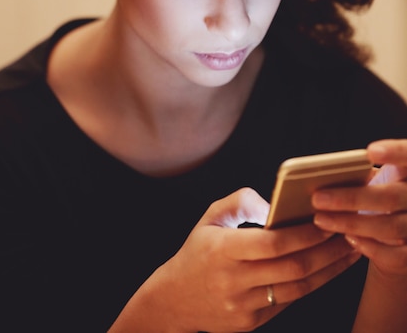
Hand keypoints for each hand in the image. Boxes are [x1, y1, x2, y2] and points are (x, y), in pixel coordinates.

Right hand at [145, 188, 359, 332]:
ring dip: (328, 270)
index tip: (326, 220)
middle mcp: (234, 281)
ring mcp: (244, 306)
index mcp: (222, 251)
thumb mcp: (210, 216)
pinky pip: (289, 301)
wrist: (174, 299)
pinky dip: (311, 284)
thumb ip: (241, 201)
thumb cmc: (197, 251)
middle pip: (292, 268)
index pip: (272, 243)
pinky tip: (326, 269)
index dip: (304, 233)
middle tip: (347, 233)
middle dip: (326, 250)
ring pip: (297, 288)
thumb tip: (275, 205)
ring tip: (347, 251)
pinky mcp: (251, 323)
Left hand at [312, 139, 406, 277]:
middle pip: (391, 197)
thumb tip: (326, 171)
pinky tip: (347, 238)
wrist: (403, 233)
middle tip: (317, 198)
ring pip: (389, 227)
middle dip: (351, 198)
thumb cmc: (383, 194)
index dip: (396, 153)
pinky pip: (393, 254)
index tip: (371, 152)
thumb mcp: (381, 178)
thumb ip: (365, 173)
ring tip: (321, 219)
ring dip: (351, 223)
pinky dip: (369, 246)